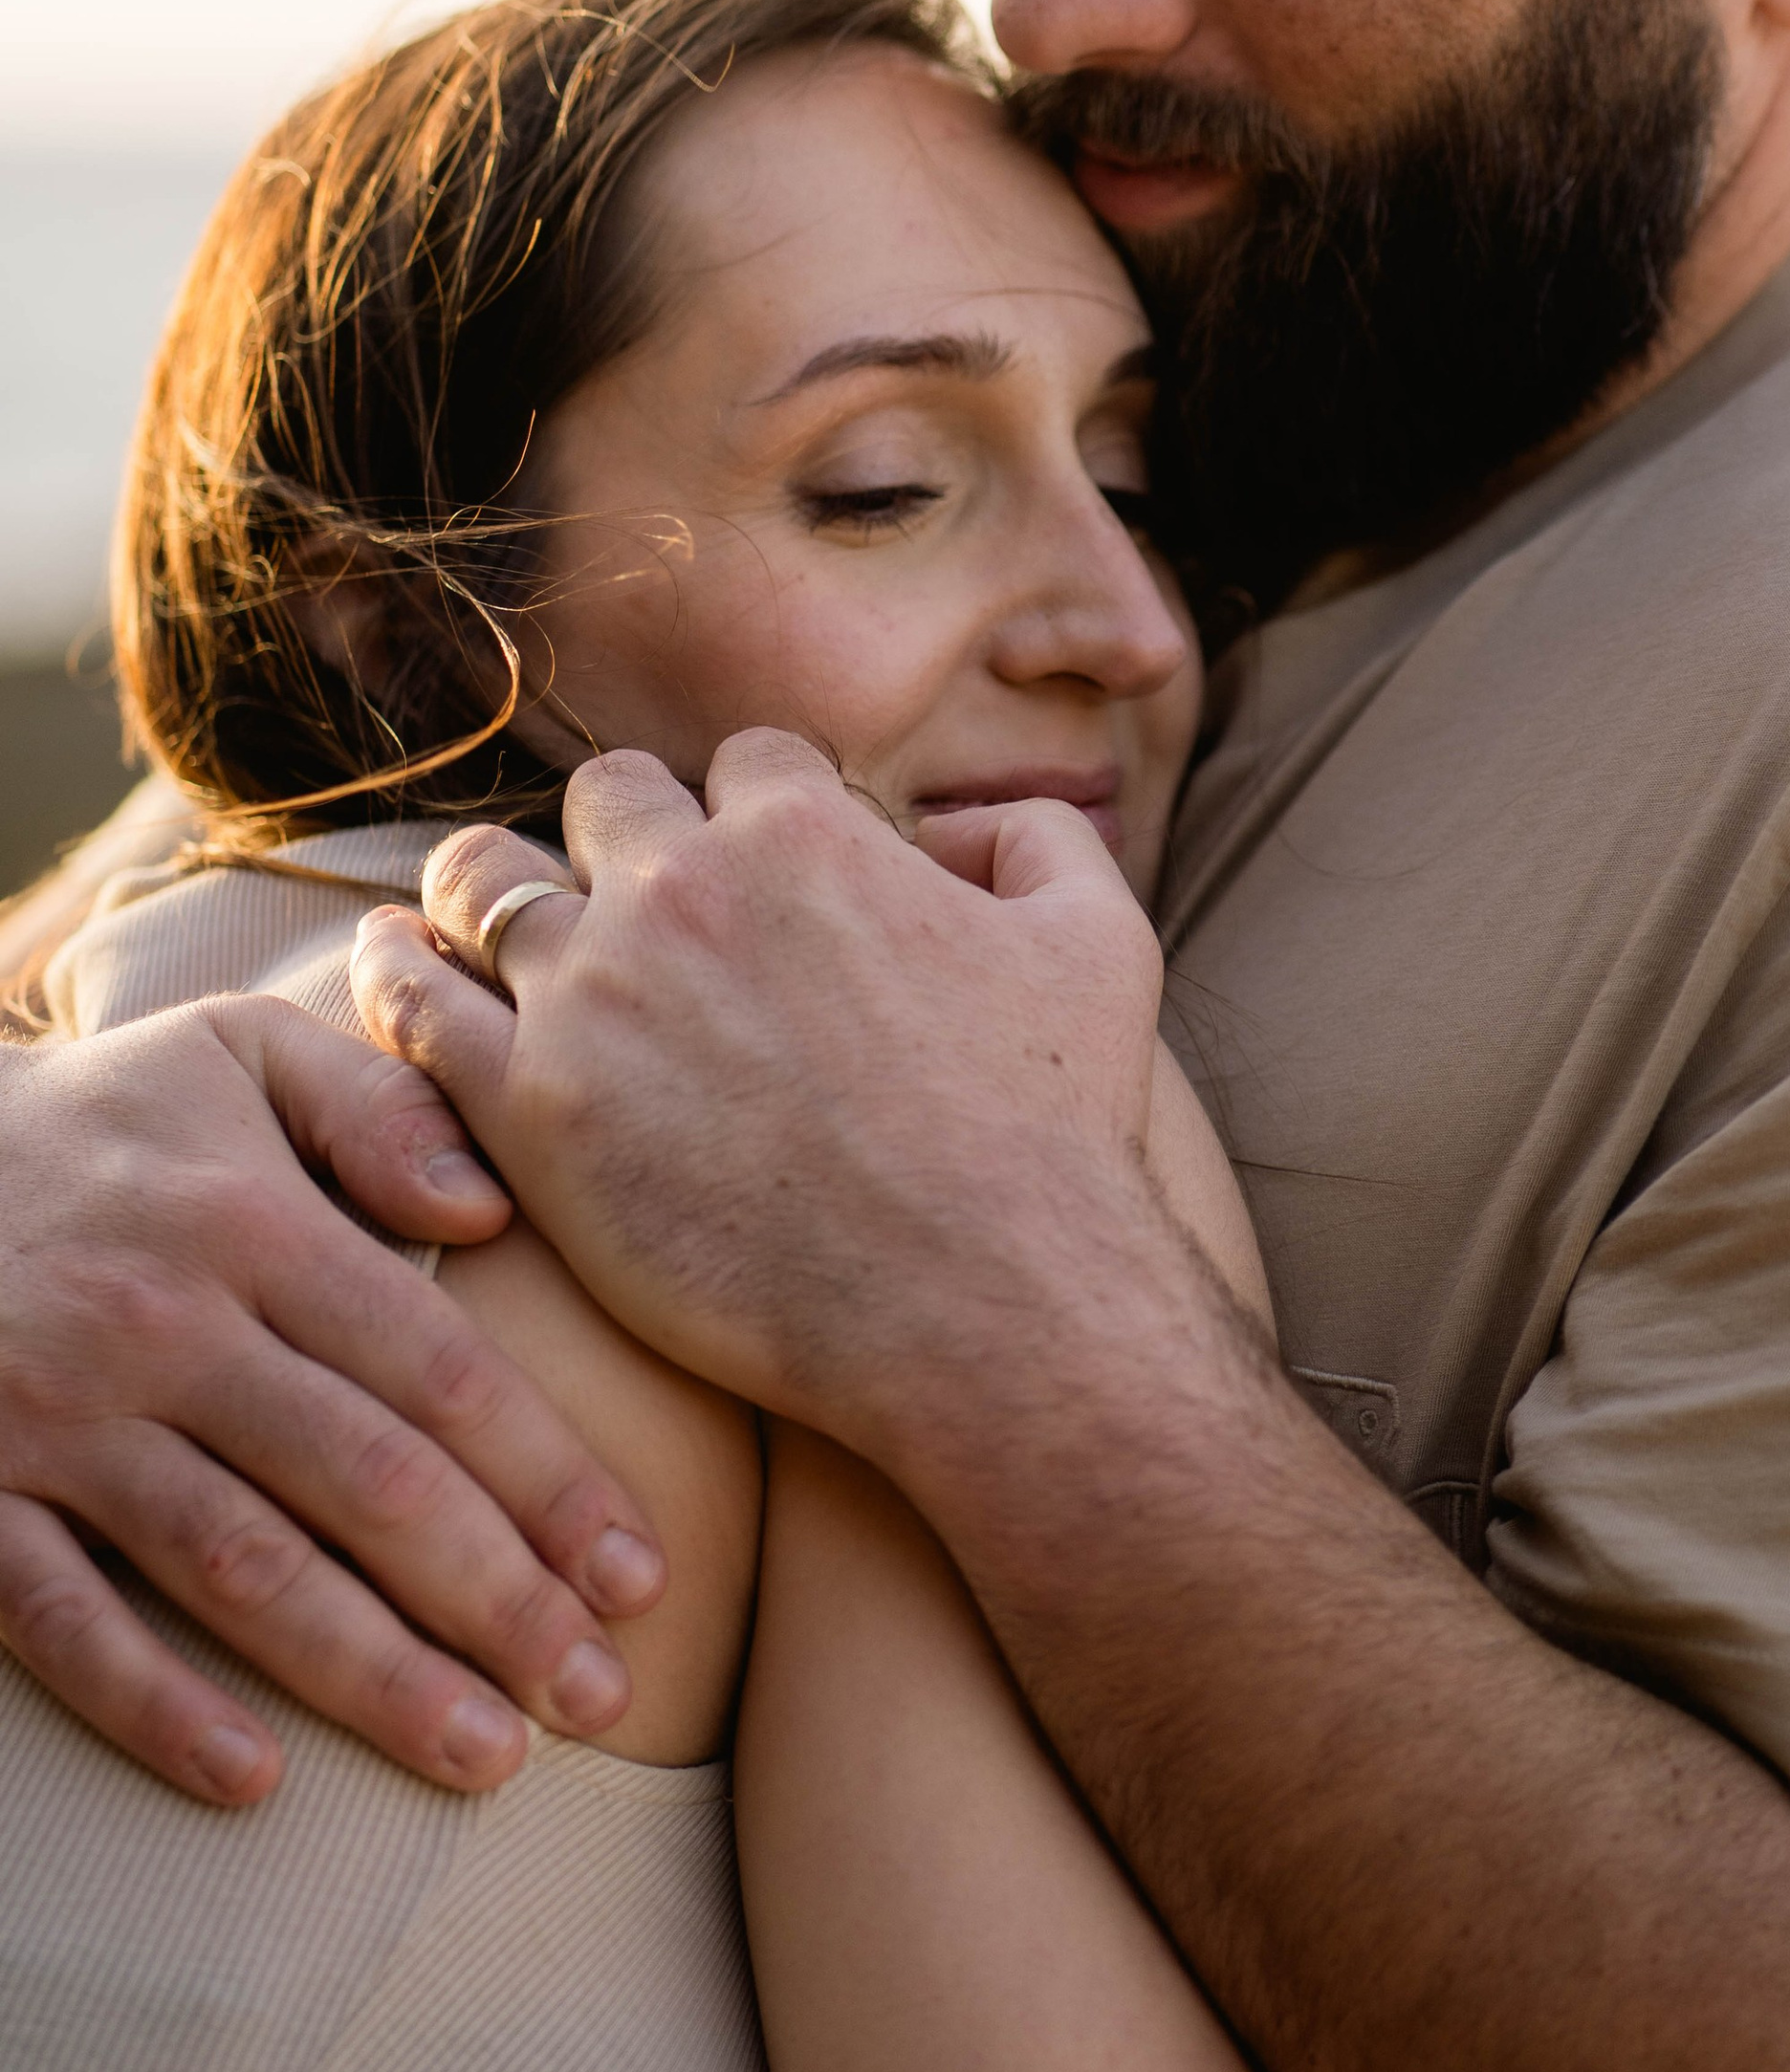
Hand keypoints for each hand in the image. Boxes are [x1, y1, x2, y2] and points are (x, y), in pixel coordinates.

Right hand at [0, 995, 666, 1803]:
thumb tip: (494, 1206)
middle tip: (601, 1698)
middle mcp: (165, 1329)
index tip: (641, 1577)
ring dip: (369, 1674)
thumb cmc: (102, 1117)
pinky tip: (253, 1781)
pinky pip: (58, 1620)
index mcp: (252, 1226)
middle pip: (363, 1483)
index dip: (549, 1481)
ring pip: (239, 1569)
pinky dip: (151, 1704)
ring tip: (487, 1758)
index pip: (436, 1370)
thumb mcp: (236, 1053)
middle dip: (497, 1600)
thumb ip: (377, 1109)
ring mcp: (57, 1422)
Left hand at [350, 732, 1168, 1459]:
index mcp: (806, 832)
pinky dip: (405, 976)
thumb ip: (1038, 840)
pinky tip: (407, 976)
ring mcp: (592, 996)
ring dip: (502, 893)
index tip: (764, 877)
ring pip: (486, 881)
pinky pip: (416, 1004)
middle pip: (607, 802)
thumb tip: (960, 825)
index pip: (743, 764)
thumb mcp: (1103, 943)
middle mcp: (682, 889)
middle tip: (646, 913)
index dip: (759, 813)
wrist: (988, 1308)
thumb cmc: (1054, 1136)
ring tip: (509, 933)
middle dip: (630, 840)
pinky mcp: (529, 1111)